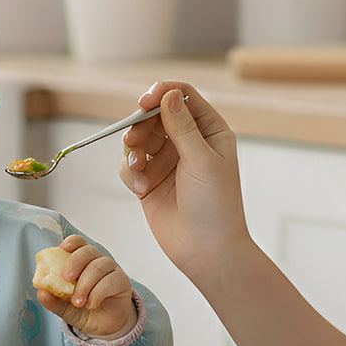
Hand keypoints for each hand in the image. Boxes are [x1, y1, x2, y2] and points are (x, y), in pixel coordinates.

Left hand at [33, 234, 135, 339]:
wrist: (104, 327)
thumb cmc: (85, 311)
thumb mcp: (65, 308)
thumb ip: (54, 301)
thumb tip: (41, 293)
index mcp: (82, 262)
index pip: (78, 243)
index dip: (71, 242)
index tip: (62, 248)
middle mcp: (97, 261)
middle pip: (88, 251)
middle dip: (75, 262)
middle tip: (66, 278)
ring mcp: (111, 270)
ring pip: (98, 267)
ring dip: (85, 284)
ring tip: (78, 302)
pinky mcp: (122, 282)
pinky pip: (111, 281)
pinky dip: (98, 293)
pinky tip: (91, 304)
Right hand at [118, 82, 251, 282]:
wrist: (207, 251)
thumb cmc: (216, 207)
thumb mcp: (203, 162)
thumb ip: (183, 128)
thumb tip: (169, 95)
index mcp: (210, 131)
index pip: (183, 97)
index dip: (162, 93)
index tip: (144, 102)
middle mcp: (188, 142)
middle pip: (154, 114)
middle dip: (140, 124)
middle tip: (134, 140)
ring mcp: (167, 161)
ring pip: (138, 137)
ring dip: (132, 149)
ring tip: (138, 169)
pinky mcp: (149, 181)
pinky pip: (129, 164)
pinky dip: (129, 172)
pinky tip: (139, 187)